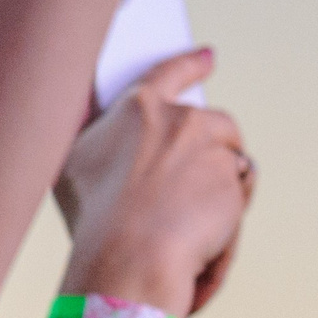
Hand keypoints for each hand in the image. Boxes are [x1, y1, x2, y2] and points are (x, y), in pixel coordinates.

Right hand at [57, 49, 252, 316]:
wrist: (130, 260)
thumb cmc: (96, 222)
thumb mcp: (77, 167)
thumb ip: (101, 141)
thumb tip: (111, 138)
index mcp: (139, 109)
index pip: (168, 74)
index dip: (189, 65)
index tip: (207, 57)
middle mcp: (181, 120)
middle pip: (214, 128)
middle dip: (213, 156)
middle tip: (192, 198)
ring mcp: (211, 149)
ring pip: (232, 166)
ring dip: (222, 194)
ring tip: (188, 229)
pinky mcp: (234, 183)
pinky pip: (239, 200)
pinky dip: (228, 224)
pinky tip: (201, 245)